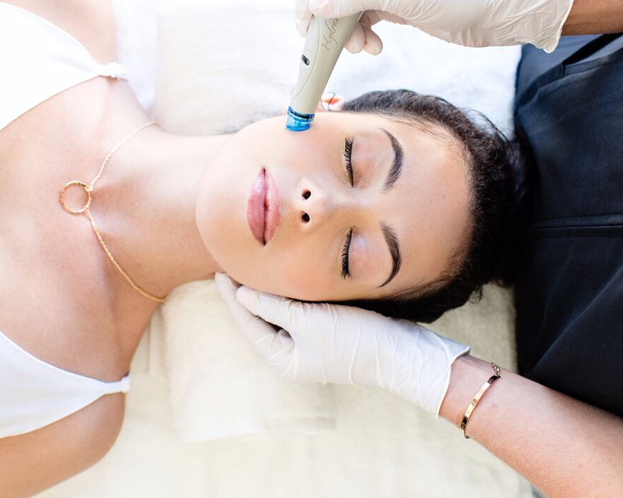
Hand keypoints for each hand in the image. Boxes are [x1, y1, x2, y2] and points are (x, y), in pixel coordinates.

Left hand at [215, 273, 469, 416]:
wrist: (403, 352)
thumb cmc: (355, 339)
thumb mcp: (308, 320)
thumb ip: (273, 306)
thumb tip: (241, 294)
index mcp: (282, 360)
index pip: (248, 322)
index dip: (232, 296)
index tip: (219, 270)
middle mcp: (292, 356)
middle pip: (259, 320)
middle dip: (246, 294)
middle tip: (230, 263)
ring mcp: (309, 346)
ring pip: (278, 315)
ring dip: (266, 293)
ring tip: (251, 266)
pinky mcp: (326, 334)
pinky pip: (297, 313)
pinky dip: (287, 296)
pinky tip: (284, 277)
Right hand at [295, 0, 573, 52]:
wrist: (491, 13)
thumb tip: (315, 5)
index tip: (308, 12)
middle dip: (328, 13)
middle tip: (321, 36)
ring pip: (343, 5)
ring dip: (345, 30)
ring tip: (359, 45)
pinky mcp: (390, 3)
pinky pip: (360, 20)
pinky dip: (361, 35)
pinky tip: (373, 46)